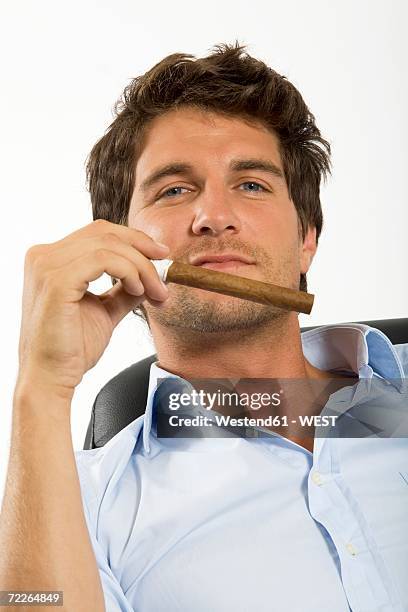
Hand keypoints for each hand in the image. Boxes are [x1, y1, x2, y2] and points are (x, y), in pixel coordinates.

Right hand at [17, 219, 169, 398]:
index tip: (160, 255)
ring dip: (141, 266)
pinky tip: (138, 290)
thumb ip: (123, 290)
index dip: (133, 239)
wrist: (51, 378)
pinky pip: (103, 260)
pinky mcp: (56, 281)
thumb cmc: (71, 349)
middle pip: (104, 232)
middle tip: (165, 271)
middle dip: (142, 249)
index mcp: (50, 259)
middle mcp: (43, 256)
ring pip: (108, 245)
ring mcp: (46, 266)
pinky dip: (128, 271)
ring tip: (153, 290)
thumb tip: (150, 276)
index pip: (98, 233)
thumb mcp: (105, 310)